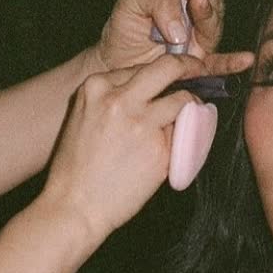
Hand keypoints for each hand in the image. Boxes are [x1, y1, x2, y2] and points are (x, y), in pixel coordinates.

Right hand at [41, 52, 210, 243]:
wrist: (74, 206)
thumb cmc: (75, 169)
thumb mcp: (83, 118)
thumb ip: (111, 100)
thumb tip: (146, 95)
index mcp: (97, 87)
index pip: (139, 68)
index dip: (158, 75)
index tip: (170, 77)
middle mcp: (121, 99)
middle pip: (168, 67)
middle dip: (188, 66)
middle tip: (198, 72)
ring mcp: (143, 123)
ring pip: (182, 100)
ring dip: (189, 108)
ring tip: (187, 119)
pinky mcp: (160, 148)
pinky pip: (183, 135)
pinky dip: (183, 139)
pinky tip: (169, 151)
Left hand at [93, 0, 252, 72]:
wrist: (114, 64)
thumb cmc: (124, 30)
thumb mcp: (133, 1)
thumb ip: (157, 0)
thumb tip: (179, 27)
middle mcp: (194, 17)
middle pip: (212, 0)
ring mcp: (198, 41)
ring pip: (213, 26)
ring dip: (208, 14)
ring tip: (198, 5)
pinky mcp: (197, 65)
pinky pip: (218, 64)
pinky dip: (232, 62)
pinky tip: (244, 59)